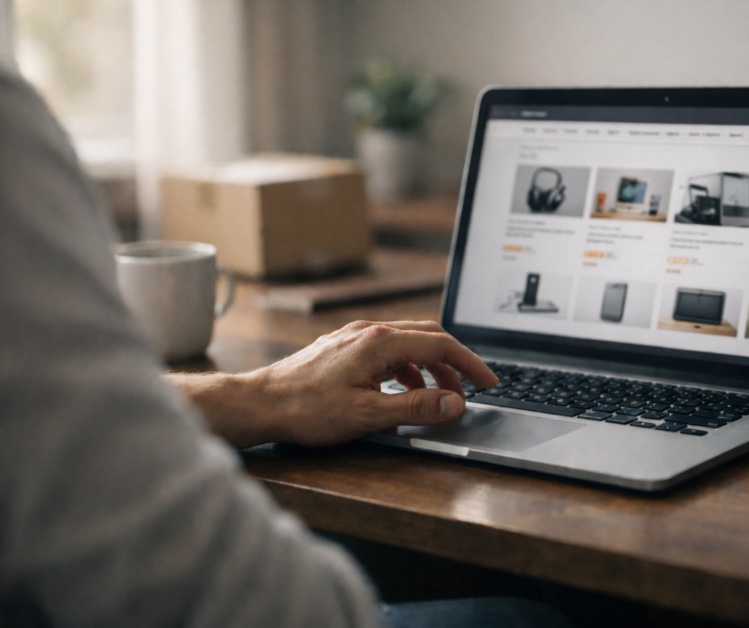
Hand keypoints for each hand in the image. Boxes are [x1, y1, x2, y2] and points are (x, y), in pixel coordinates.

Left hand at [169, 320, 497, 447]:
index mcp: (379, 342)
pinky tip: (400, 397)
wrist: (259, 403)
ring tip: (436, 400)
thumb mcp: (367, 415)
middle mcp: (368, 332)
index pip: (440, 344)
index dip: (470, 364)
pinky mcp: (343, 349)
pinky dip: (404, 373)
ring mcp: (354, 338)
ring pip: (406, 346)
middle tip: (470, 389)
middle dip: (453, 364)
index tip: (489, 382)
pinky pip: (386, 354)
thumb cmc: (305, 410)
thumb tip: (453, 403)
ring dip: (428, 371)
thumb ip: (415, 408)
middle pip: (427, 339)